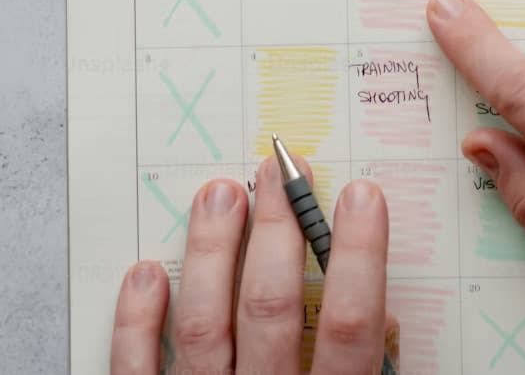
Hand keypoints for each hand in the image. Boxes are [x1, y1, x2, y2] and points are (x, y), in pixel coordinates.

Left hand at [111, 160, 395, 374]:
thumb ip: (375, 369)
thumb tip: (387, 320)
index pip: (350, 328)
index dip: (358, 257)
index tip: (362, 196)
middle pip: (271, 309)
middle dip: (277, 230)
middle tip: (277, 169)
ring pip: (203, 326)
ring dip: (211, 252)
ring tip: (219, 193)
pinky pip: (137, 369)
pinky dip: (137, 321)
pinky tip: (146, 273)